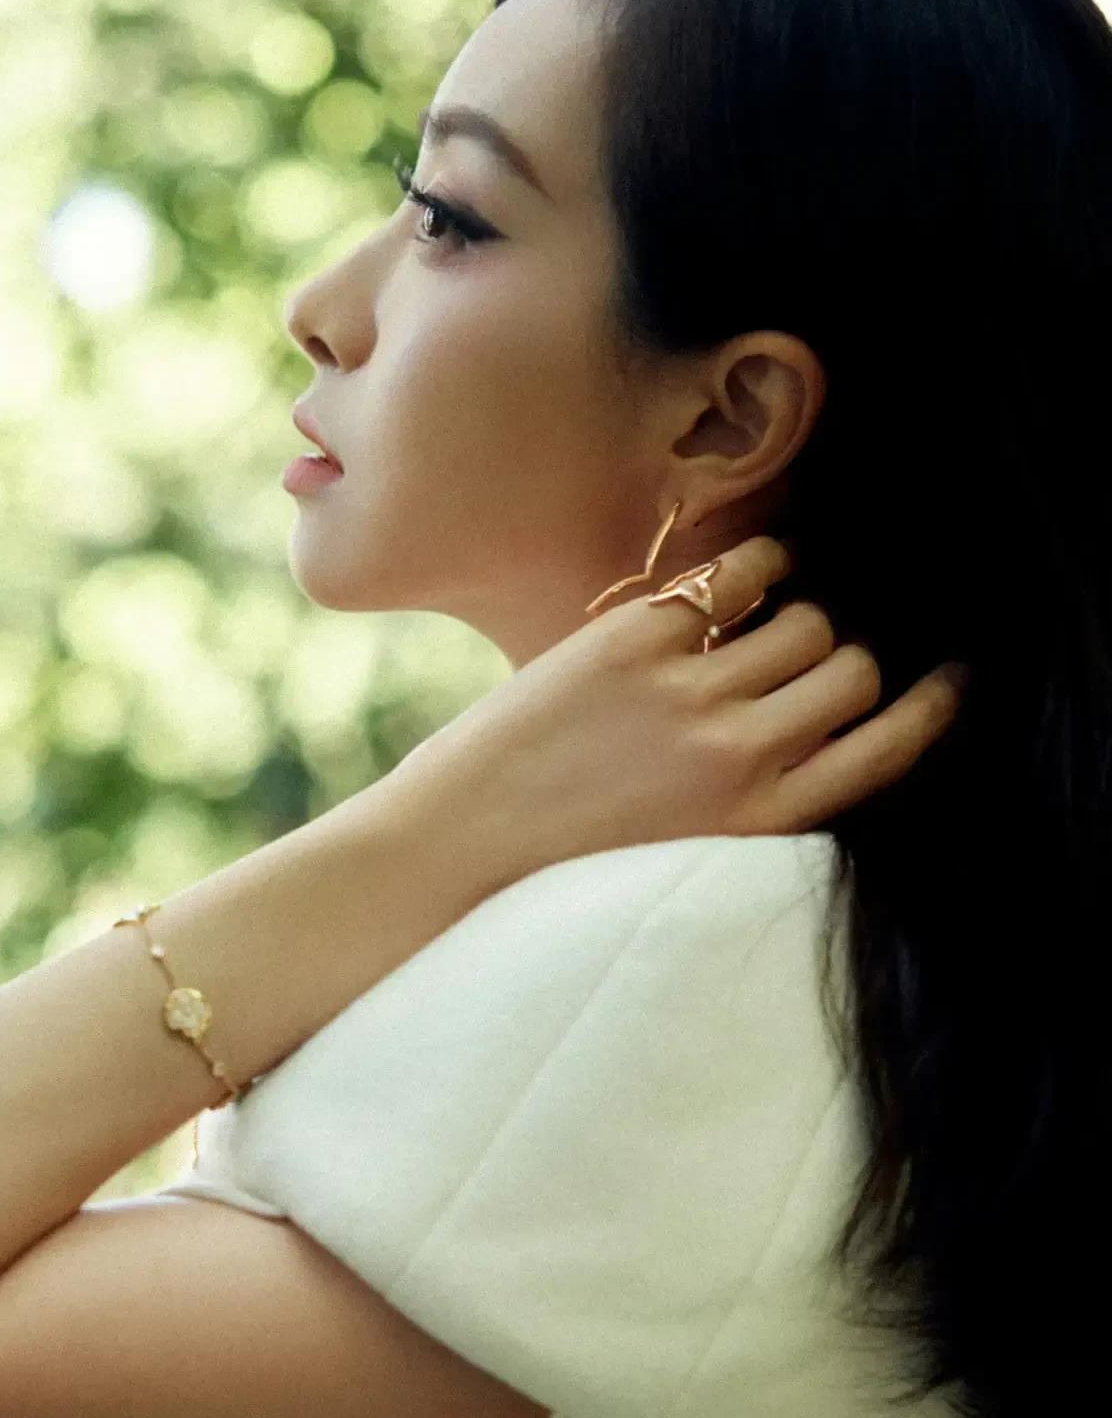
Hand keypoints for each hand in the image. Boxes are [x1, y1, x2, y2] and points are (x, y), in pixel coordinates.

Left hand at [385, 536, 967, 886]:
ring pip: (805, 621)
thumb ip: (760, 789)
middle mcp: (741, 757)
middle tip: (825, 652)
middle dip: (851, 657)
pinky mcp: (640, 642)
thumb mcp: (694, 845)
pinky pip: (736, 578)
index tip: (950, 678)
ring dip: (800, 616)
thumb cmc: (578, 851)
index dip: (931, 707)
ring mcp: (692, 695)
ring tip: (776, 618)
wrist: (467, 845)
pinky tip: (756, 569)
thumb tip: (820, 710)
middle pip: (855, 671)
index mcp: (761, 821)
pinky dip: (759, 566)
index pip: (887, 750)